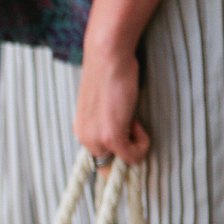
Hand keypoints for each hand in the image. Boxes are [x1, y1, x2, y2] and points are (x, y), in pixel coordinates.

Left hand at [72, 43, 150, 167]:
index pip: (96, 160)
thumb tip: (123, 133)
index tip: (128, 143)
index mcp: (81, 130)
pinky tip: (137, 123)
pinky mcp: (111, 136)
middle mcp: (84, 138)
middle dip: (127, 150)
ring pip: (121, 162)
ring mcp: (96, 139)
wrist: (107, 58)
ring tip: (133, 119)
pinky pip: (132, 156)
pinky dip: (142, 144)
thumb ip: (105, 122)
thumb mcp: (102, 105)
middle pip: (108, 166)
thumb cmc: (109, 75)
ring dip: (135, 145)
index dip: (115, 157)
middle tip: (133, 125)